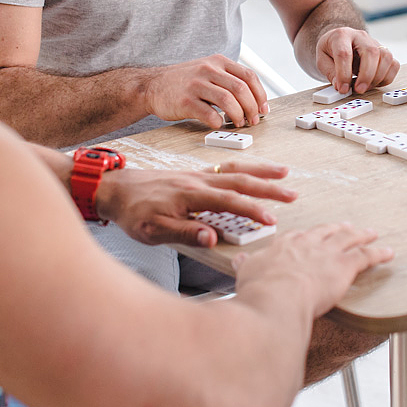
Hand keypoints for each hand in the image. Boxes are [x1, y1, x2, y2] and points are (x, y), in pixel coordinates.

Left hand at [96, 159, 296, 246]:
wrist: (114, 189)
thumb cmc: (132, 212)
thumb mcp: (152, 231)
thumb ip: (184, 233)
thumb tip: (212, 238)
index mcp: (189, 195)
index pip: (227, 201)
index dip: (251, 210)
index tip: (271, 219)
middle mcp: (197, 181)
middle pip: (239, 181)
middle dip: (268, 188)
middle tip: (292, 194)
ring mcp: (197, 175)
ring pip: (235, 170)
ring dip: (261, 172)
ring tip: (283, 173)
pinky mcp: (195, 175)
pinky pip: (225, 168)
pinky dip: (244, 168)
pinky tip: (254, 172)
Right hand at [141, 55, 268, 128]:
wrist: (151, 86)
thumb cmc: (184, 82)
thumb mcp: (208, 71)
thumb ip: (229, 80)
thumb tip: (255, 100)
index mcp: (218, 62)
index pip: (249, 76)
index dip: (260, 94)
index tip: (263, 108)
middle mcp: (208, 70)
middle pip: (241, 89)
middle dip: (252, 108)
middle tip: (253, 120)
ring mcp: (195, 84)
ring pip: (228, 101)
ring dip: (238, 116)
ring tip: (239, 123)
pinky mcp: (185, 101)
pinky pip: (209, 114)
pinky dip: (218, 122)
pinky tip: (219, 125)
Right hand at [233, 222, 393, 316]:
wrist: (276, 297)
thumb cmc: (260, 290)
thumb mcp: (245, 274)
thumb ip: (246, 265)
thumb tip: (239, 260)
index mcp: (285, 244)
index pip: (299, 236)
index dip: (308, 236)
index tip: (312, 235)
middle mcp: (308, 243)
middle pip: (327, 231)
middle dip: (337, 229)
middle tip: (345, 227)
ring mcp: (328, 252)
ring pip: (350, 239)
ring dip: (362, 235)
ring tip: (370, 232)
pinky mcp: (345, 266)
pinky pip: (367, 256)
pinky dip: (379, 253)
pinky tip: (388, 252)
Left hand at [315, 27, 398, 93]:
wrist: (340, 40)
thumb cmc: (331, 50)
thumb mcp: (322, 61)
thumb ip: (331, 74)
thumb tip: (341, 86)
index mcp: (341, 35)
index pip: (344, 53)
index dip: (344, 73)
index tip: (342, 89)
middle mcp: (360, 36)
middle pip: (371, 52)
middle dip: (366, 75)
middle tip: (359, 90)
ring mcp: (375, 42)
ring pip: (385, 57)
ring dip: (377, 77)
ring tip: (365, 87)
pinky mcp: (384, 51)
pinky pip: (393, 64)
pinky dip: (387, 77)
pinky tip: (375, 83)